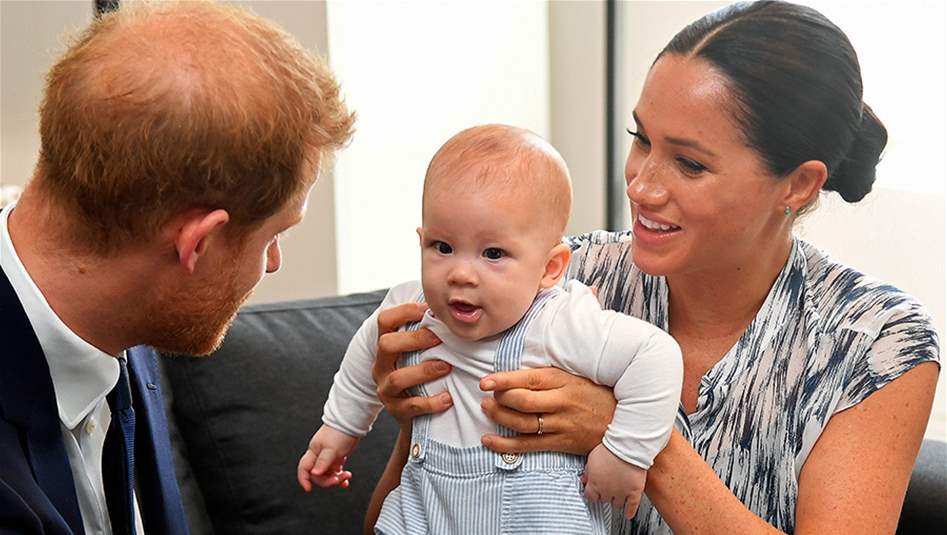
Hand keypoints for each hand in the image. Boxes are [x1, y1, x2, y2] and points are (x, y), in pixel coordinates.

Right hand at [297, 425, 356, 491]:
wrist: (352, 422)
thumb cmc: (340, 433)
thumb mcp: (331, 449)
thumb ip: (323, 462)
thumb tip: (314, 474)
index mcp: (314, 452)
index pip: (304, 468)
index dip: (304, 479)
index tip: (309, 489)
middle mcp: (319, 455)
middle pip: (317, 475)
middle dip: (327, 480)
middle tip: (338, 480)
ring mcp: (328, 457)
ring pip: (327, 474)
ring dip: (336, 478)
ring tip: (347, 476)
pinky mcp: (337, 457)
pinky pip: (336, 471)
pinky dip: (340, 476)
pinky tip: (346, 479)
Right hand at [372, 302, 452, 428]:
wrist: (415, 418)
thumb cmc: (421, 376)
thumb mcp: (418, 353)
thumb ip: (428, 332)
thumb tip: (451, 307)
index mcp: (386, 347)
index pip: (385, 321)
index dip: (404, 311)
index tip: (427, 308)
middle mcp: (381, 366)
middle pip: (386, 344)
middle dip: (413, 339)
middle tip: (439, 337)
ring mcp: (386, 389)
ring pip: (397, 378)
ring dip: (424, 370)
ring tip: (447, 367)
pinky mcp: (396, 411)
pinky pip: (411, 406)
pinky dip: (431, 402)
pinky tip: (448, 398)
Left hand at [479, 367, 615, 454]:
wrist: (624, 422)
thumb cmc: (596, 394)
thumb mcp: (575, 376)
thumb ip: (549, 376)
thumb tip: (517, 373)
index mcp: (564, 381)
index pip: (528, 379)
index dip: (503, 380)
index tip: (485, 382)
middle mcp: (562, 402)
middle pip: (522, 402)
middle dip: (499, 399)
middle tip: (487, 396)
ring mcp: (561, 425)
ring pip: (522, 423)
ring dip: (499, 417)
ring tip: (486, 410)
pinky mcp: (561, 443)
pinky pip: (528, 446)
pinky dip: (505, 444)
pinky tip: (489, 440)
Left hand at [582, 444, 645, 518]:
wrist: (627, 446)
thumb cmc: (609, 449)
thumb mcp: (592, 458)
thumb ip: (587, 471)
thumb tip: (584, 479)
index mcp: (594, 483)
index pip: (590, 497)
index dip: (592, 495)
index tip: (594, 494)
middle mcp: (607, 491)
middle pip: (604, 500)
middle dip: (605, 495)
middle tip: (607, 491)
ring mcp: (621, 492)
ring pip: (617, 504)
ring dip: (616, 500)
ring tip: (617, 497)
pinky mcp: (634, 491)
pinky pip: (632, 506)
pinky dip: (630, 511)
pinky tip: (628, 514)